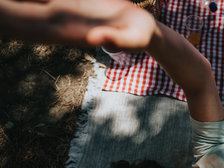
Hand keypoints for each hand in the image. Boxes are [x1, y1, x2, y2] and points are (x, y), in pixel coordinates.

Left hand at [0, 0, 155, 51]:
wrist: (142, 27)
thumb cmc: (139, 37)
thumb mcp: (132, 40)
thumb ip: (114, 39)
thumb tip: (93, 39)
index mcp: (67, 30)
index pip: (28, 25)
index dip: (8, 18)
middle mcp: (58, 17)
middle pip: (19, 10)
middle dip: (3, 8)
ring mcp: (63, 5)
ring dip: (13, 0)